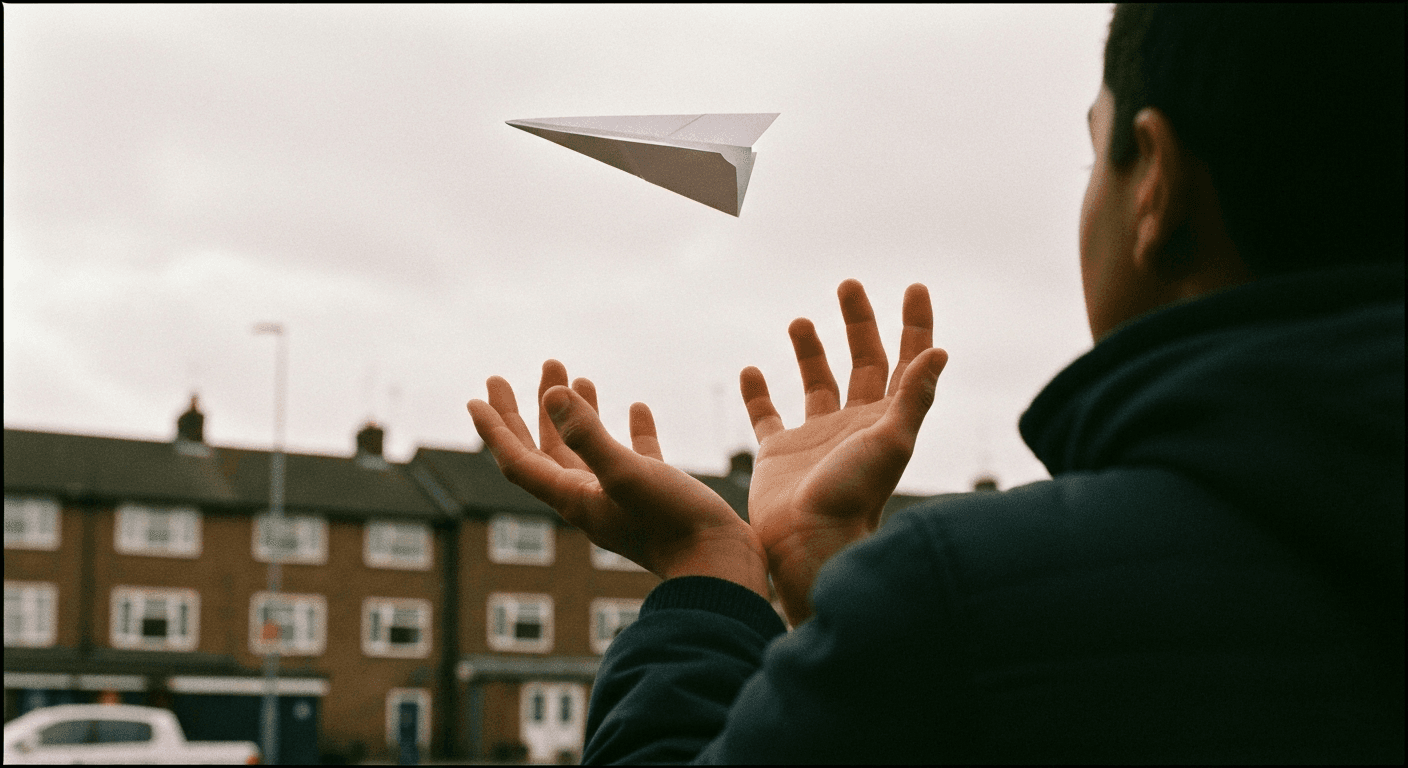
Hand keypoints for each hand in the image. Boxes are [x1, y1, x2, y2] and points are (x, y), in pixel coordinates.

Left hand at [468, 360, 769, 597]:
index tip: (478, 393)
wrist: (722, 569)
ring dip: (580, 413)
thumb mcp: (628, 473)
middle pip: (547, 450)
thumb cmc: (674, 525)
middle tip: (537, 367)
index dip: (495, 427)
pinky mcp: (654, 499)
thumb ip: (589, 435)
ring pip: (588, 451)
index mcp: (573, 498)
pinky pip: (634, 457)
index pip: (519, 460)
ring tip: (579, 376)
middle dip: (537, 408)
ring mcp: (621, 500)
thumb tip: (552, 394)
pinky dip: (630, 430)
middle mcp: (590, 500)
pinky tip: (637, 407)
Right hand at [742, 279, 947, 623]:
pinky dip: (758, 394)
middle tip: (848, 285)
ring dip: (811, 351)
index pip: (908, 361)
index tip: (914, 288)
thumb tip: (940, 352)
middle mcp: (855, 424)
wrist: (807, 545)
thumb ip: (914, 397)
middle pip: (864, 361)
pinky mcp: (780, 454)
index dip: (915, 325)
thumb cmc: (853, 497)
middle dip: (859, 322)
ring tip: (801, 321)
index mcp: (888, 419)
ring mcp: (817, 439)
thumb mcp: (890, 442)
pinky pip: (767, 415)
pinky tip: (751, 370)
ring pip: (817, 383)